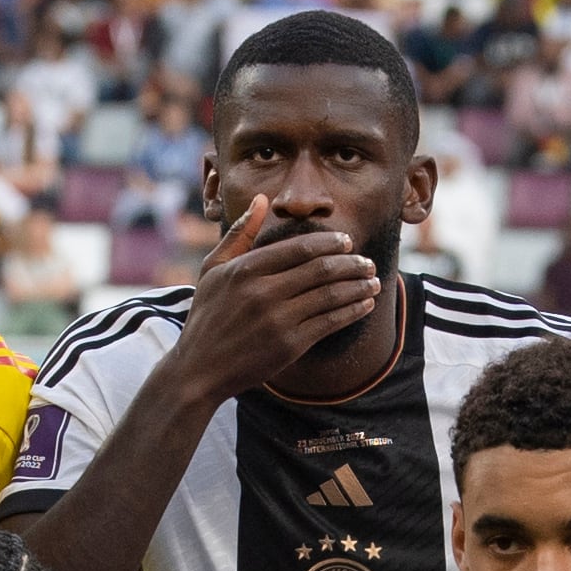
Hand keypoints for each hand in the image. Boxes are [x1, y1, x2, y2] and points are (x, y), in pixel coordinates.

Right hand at [166, 196, 383, 403]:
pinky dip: (352, 310)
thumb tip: (262, 200)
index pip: (300, 247)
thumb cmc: (206, 318)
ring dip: (359, 286)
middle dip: (352, 263)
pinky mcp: (289, 346)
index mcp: (246, 270)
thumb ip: (239, 235)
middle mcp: (263, 292)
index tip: (347, 242)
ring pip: (331, 294)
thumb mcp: (213, 271)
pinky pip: (330, 322)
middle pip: (322, 268)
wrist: (197, 371)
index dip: (330, 243)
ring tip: (374, 281)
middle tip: (367, 262)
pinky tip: (364, 305)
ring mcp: (277, 320)